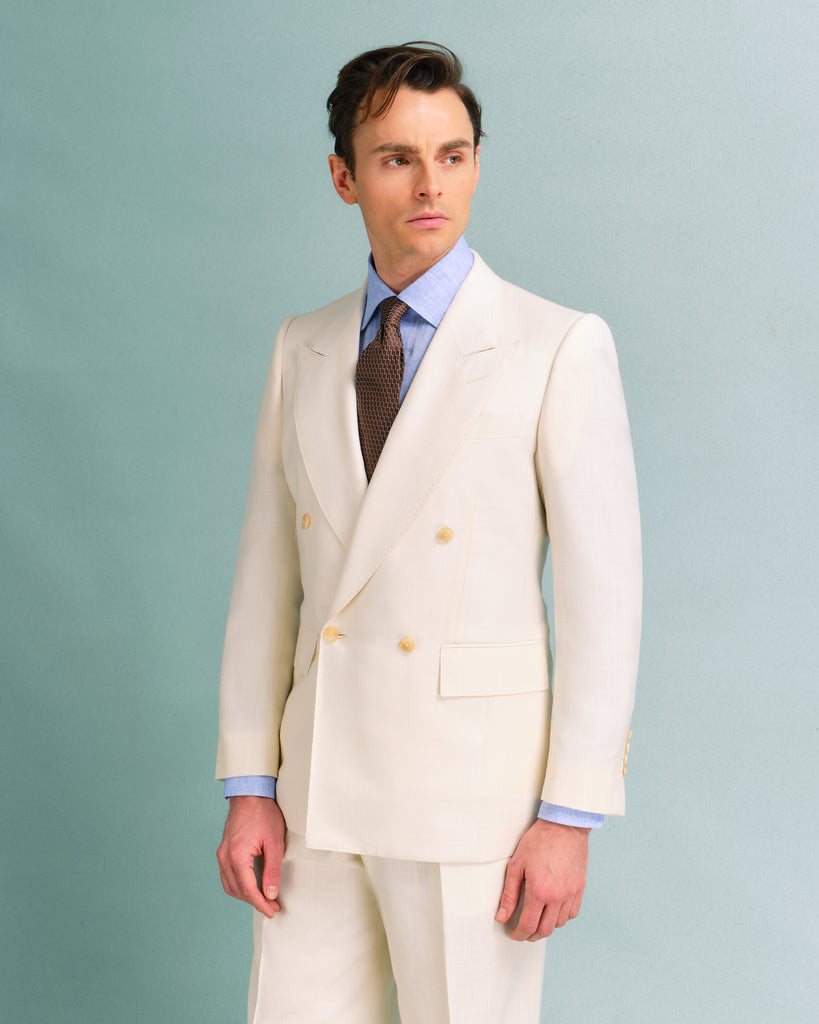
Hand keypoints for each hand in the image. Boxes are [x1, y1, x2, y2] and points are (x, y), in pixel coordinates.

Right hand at [217, 796, 285, 918]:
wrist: (250, 794)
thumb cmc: (264, 814)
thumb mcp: (275, 842)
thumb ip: (272, 870)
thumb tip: (270, 893)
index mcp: (237, 855)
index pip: (248, 890)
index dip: (261, 904)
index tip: (273, 911)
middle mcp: (225, 857)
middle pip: (238, 890)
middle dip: (254, 902)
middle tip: (272, 906)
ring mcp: (221, 854)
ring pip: (230, 886)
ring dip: (245, 896)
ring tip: (262, 899)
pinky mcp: (223, 850)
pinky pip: (227, 876)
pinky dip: (238, 886)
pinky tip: (250, 886)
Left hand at [495, 818, 589, 940]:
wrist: (564, 825)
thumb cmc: (539, 841)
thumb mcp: (516, 865)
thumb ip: (509, 894)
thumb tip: (502, 916)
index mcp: (539, 892)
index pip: (528, 925)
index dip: (519, 934)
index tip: (513, 934)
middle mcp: (557, 897)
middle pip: (545, 930)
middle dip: (531, 935)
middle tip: (523, 932)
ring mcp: (571, 893)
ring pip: (559, 923)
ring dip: (547, 927)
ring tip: (537, 921)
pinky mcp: (580, 888)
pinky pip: (573, 913)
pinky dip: (562, 918)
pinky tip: (554, 912)